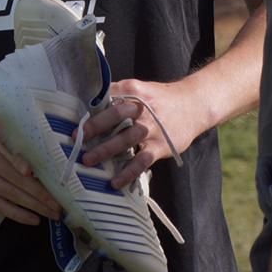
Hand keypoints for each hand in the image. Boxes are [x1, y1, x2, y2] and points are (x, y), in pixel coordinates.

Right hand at [0, 103, 61, 224]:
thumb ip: (6, 124)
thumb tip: (38, 133)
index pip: (21, 155)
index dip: (40, 171)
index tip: (60, 181)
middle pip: (19, 179)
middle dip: (43, 194)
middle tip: (62, 204)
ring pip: (11, 194)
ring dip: (34, 206)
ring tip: (52, 214)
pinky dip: (15, 213)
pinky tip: (31, 219)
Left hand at [81, 78, 211, 187]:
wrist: (194, 104)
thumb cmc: (161, 99)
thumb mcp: (141, 90)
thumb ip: (119, 96)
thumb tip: (91, 108)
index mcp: (134, 91)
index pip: (108, 97)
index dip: (92, 109)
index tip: (77, 120)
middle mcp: (143, 108)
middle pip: (115, 115)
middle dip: (94, 128)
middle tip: (76, 139)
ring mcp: (152, 128)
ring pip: (125, 139)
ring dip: (105, 151)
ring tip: (88, 161)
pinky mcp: (161, 146)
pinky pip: (142, 161)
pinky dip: (128, 173)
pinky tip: (115, 182)